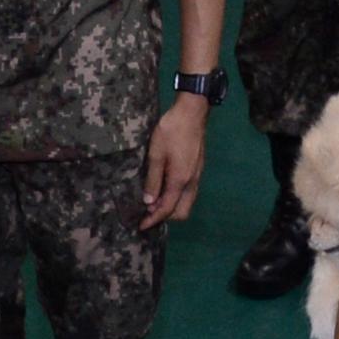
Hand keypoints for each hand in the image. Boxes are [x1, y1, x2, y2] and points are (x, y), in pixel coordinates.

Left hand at [142, 95, 209, 226]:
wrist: (192, 112)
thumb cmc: (171, 131)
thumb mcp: (156, 154)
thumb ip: (153, 180)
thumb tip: (149, 202)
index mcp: (180, 180)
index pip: (167, 209)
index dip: (153, 220)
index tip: (141, 226)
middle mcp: (191, 182)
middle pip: (182, 212)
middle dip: (165, 217)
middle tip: (148, 213)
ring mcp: (197, 176)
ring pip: (187, 203)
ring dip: (172, 207)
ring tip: (154, 202)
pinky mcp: (197, 169)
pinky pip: (189, 193)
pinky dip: (177, 197)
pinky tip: (165, 188)